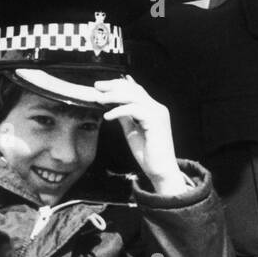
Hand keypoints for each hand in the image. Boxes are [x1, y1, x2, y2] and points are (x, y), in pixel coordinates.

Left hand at [95, 78, 188, 195]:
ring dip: (113, 96)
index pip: (135, 90)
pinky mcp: (155, 120)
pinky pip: (133, 109)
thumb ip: (126, 117)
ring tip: (99, 99)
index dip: (118, 85)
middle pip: (134, 89)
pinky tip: (107, 116)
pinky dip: (118, 111)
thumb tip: (113, 106)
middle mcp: (157, 108)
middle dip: (114, 86)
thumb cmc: (148, 155)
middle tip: (97, 86)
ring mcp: (158, 113)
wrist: (160, 171)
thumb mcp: (132, 131)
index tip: (101, 86)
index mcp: (153, 109)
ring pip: (133, 96)